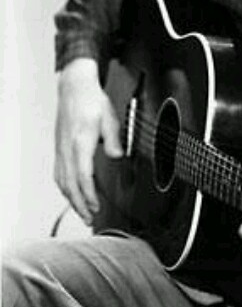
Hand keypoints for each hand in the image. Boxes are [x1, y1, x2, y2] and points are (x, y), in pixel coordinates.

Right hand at [54, 58, 122, 224]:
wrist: (74, 87)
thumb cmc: (91, 101)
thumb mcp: (110, 118)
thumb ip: (113, 140)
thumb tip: (117, 156)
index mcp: (80, 143)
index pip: (83, 177)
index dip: (89, 196)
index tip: (96, 207)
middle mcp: (67, 149)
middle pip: (70, 185)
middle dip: (79, 205)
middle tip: (89, 219)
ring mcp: (61, 149)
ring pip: (62, 181)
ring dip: (72, 199)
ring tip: (82, 211)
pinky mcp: (59, 148)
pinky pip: (59, 173)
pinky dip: (65, 187)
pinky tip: (71, 192)